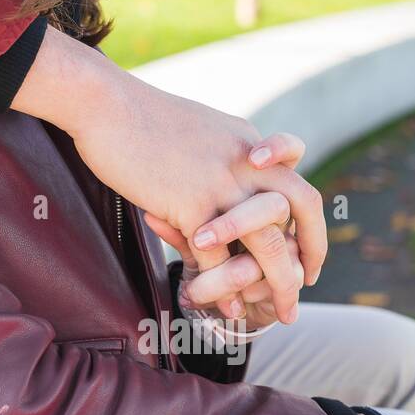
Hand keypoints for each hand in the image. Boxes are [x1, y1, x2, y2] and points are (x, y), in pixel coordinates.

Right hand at [12, 28, 326, 322]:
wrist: (103, 104)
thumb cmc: (137, 119)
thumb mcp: (198, 130)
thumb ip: (220, 154)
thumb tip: (224, 172)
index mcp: (250, 145)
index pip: (298, 184)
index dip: (310, 222)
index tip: (305, 251)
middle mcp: (247, 162)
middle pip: (302, 209)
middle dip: (311, 251)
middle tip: (306, 284)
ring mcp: (223, 183)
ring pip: (269, 242)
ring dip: (278, 283)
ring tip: (281, 311)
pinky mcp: (192, 204)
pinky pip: (220, 260)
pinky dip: (227, 290)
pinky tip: (229, 310)